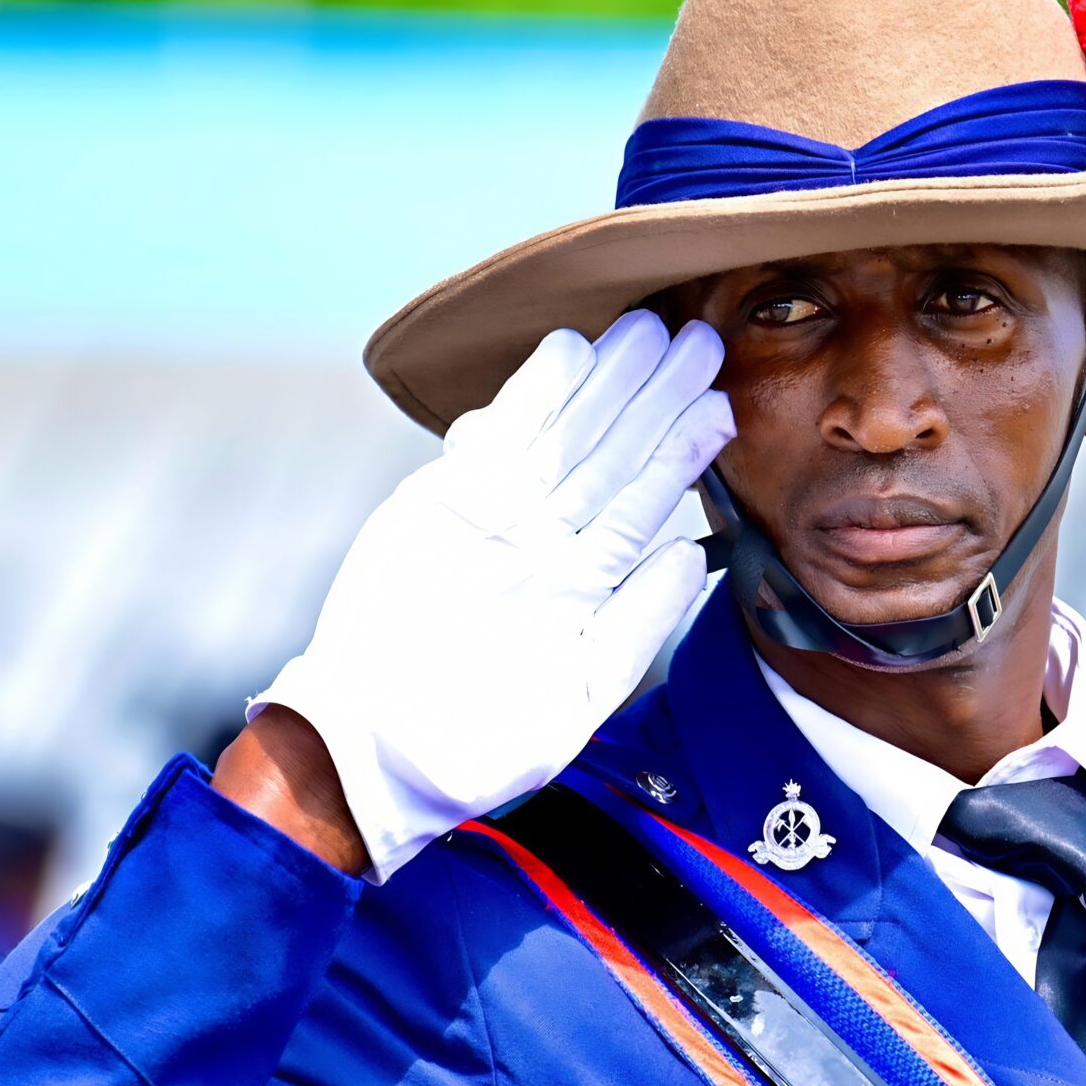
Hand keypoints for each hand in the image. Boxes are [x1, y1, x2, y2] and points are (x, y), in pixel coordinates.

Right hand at [245, 310, 732, 880]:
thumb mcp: (574, 705)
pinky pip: (497, 440)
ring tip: (650, 332)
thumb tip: (695, 559)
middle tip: (700, 340)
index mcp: (584, 590)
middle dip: (656, 399)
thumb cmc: (472, 749)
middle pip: (613, 458)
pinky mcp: (440, 503)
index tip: (720, 405)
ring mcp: (495, 520)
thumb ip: (635, 630)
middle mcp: (547, 545)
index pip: (643, 507)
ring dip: (607, 385)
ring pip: (564, 438)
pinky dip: (531, 395)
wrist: (365, 753)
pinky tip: (571, 351)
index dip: (681, 454)